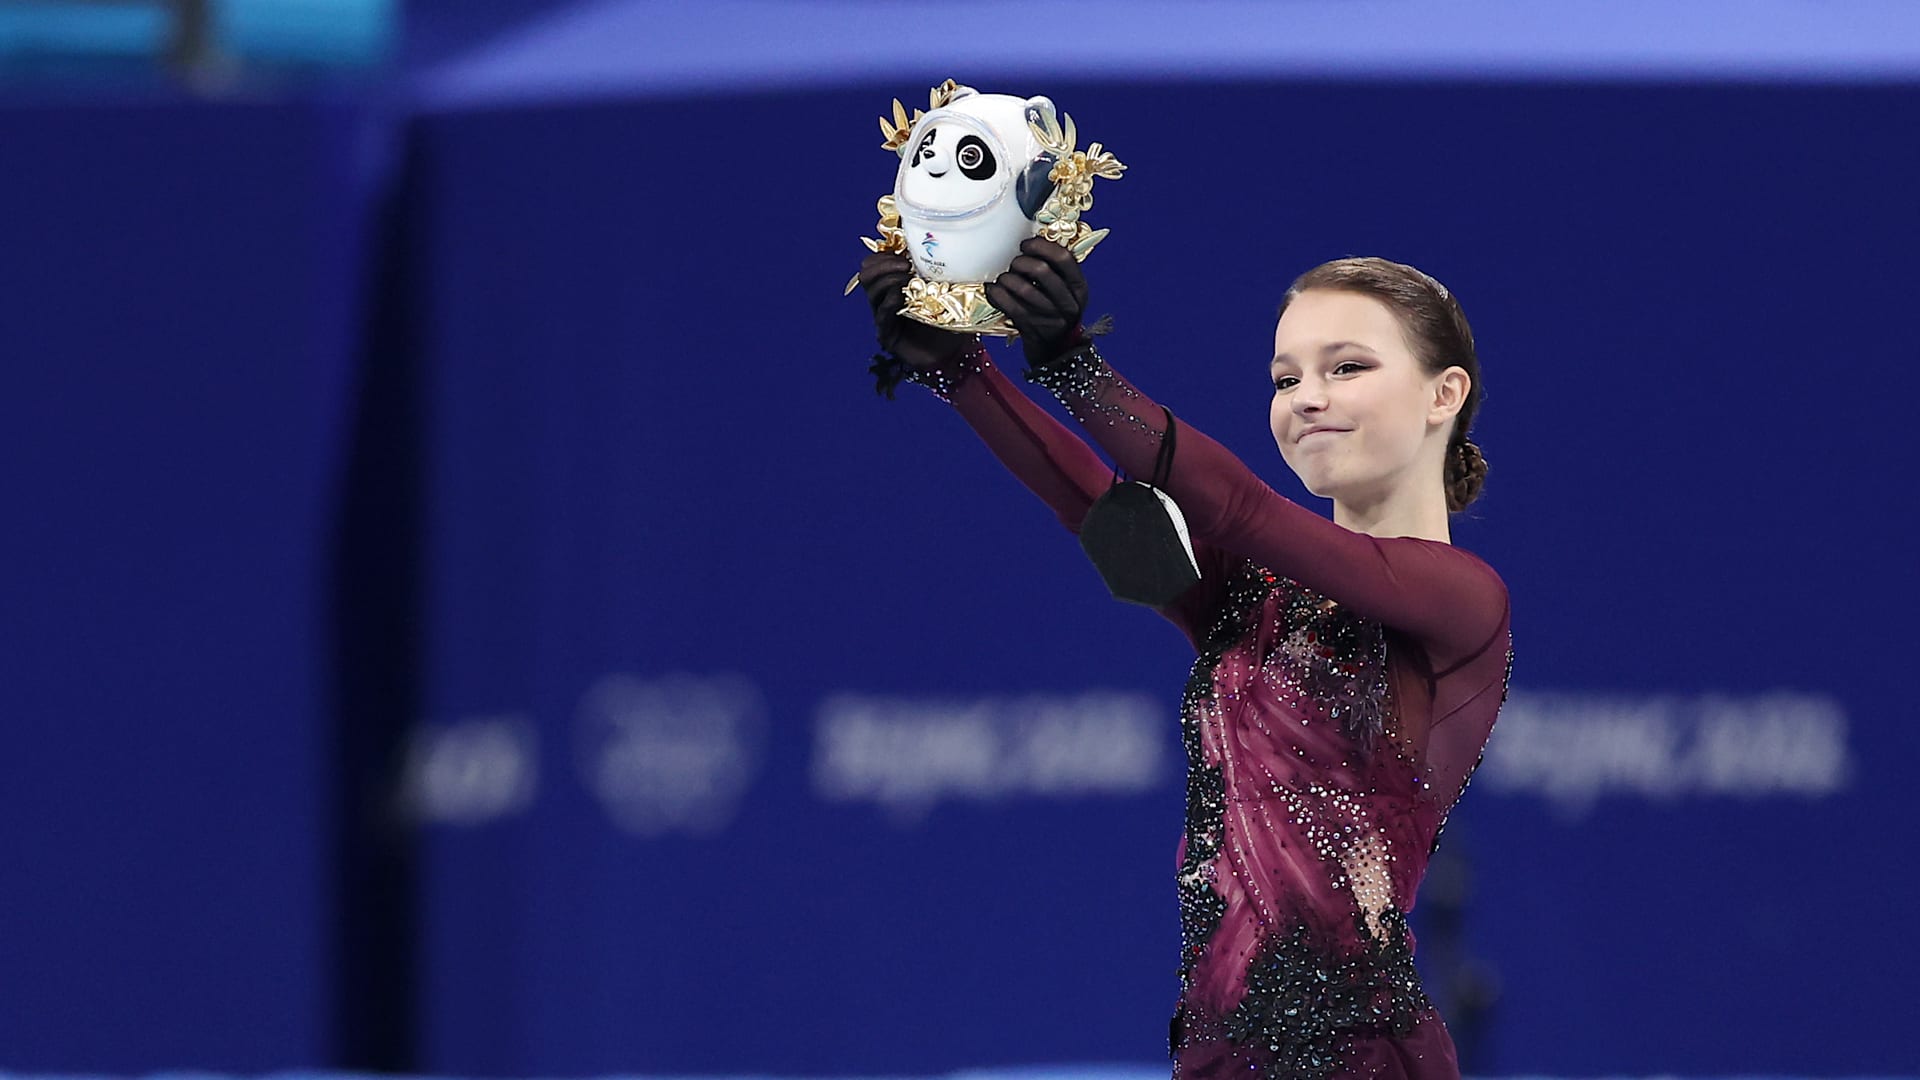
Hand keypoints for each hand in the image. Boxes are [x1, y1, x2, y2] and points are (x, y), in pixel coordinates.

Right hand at [857, 252, 974, 368]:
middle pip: (866, 274)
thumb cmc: (951, 321)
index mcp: (894, 285)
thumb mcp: (945, 289)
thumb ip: (938, 271)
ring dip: (887, 279)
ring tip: (908, 278)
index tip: (906, 251)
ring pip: (870, 290)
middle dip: (884, 264)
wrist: (954, 354)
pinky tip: (902, 298)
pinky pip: (880, 314)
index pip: (874, 263)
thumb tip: (946, 247)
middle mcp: (884, 299)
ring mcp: (883, 317)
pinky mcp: (886, 336)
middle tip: (906, 265)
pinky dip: (890, 302)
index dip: (885, 254)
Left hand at [986, 237, 1089, 366]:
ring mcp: (1049, 317)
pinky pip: (1008, 305)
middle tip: (1014, 263)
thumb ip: (1057, 271)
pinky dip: (996, 293)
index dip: (1041, 246)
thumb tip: (1031, 239)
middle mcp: (1068, 303)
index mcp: (1079, 288)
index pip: (1064, 258)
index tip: (1026, 245)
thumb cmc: (1056, 312)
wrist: (1055, 350)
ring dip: (1007, 278)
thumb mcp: (1067, 292)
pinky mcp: (1030, 328)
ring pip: (1023, 288)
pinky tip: (993, 289)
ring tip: (1004, 278)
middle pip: (1042, 271)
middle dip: (1022, 262)